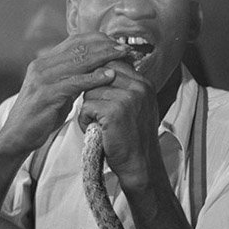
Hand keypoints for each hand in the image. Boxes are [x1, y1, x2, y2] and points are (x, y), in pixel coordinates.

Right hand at [0, 33, 130, 154]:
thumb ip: (72, 78)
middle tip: (125, 47)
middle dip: (105, 46)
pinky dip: (94, 78)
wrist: (16, 136)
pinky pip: (74, 82)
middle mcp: (41, 66)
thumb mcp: (58, 92)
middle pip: (78, 48)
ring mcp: (42, 79)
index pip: (74, 41)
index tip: (117, 43)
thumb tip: (94, 69)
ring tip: (123, 57)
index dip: (98, 39)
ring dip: (104, 57)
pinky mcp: (46, 94)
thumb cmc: (40, 116)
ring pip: (78, 61)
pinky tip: (109, 76)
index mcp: (44, 62)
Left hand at [78, 60, 159, 188]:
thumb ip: (125, 88)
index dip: (98, 77)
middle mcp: (139, 87)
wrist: (140, 164)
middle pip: (99, 75)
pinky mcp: (115, 111)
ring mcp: (128, 98)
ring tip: (97, 124)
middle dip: (92, 93)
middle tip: (97, 112)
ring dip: (87, 109)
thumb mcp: (137, 107)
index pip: (113, 64)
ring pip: (90, 91)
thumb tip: (103, 71)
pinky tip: (95, 130)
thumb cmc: (133, 138)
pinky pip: (87, 106)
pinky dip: (85, 120)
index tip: (96, 93)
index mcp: (144, 84)